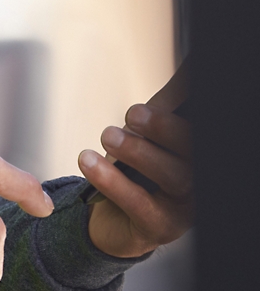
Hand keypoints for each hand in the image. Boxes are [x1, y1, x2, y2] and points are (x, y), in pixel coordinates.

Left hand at [82, 64, 191, 257]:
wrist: (117, 218)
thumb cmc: (140, 168)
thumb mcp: (152, 130)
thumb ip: (170, 101)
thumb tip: (189, 63)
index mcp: (199, 155)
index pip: (199, 131)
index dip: (182, 115)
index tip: (157, 101)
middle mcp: (203, 180)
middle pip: (195, 152)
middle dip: (164, 128)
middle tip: (133, 113)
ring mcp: (187, 207)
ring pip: (175, 177)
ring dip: (139, 151)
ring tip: (109, 135)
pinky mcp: (162, 227)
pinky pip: (140, 203)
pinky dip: (112, 180)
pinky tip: (89, 160)